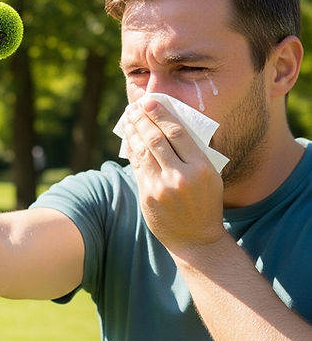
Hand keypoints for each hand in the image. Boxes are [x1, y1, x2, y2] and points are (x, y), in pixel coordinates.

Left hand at [121, 97, 225, 251]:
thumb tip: (171, 124)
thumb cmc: (204, 203)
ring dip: (134, 131)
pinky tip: (129, 138)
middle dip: (144, 119)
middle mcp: (181, 176)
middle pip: (157, 139)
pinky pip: (137, 165)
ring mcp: (161, 186)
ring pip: (143, 150)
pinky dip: (132, 148)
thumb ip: (193, 154)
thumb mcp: (210, 177)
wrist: (196, 239)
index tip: (151, 102)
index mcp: (202, 168)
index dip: (161, 115)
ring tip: (130, 117)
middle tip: (136, 105)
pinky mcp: (147, 195)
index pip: (178, 133)